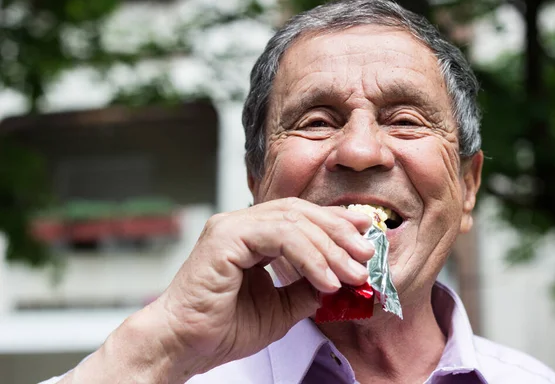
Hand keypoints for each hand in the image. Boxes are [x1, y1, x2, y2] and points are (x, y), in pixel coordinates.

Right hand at [151, 197, 374, 379]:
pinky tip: (326, 279)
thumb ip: (306, 289)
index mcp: (252, 236)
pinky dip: (309, 257)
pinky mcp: (226, 237)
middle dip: (339, 233)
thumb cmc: (221, 328)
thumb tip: (340, 279)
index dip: (335, 224)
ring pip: (294, 221)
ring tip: (353, 273)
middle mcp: (241, 224)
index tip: (365, 237)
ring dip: (329, 248)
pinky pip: (279, 236)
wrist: (183, 346)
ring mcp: (232, 226)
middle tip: (367, 255)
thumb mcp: (280, 308)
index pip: (300, 218)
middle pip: (301, 213)